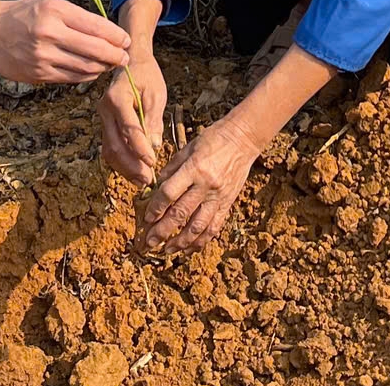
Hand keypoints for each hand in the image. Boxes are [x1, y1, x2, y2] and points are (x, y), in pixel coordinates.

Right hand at [0, 0, 130, 84]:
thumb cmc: (23, 14)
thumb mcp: (50, 4)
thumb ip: (77, 17)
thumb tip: (109, 34)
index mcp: (55, 11)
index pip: (96, 27)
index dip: (116, 37)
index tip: (126, 41)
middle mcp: (49, 34)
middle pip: (95, 51)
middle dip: (116, 56)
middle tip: (125, 58)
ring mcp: (42, 57)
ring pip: (85, 68)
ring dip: (102, 68)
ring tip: (109, 65)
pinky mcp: (38, 74)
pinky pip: (70, 78)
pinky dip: (85, 76)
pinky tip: (91, 71)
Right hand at [99, 52, 169, 184]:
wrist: (132, 63)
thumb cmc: (146, 76)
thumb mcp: (156, 93)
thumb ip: (154, 120)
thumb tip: (153, 146)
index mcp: (117, 98)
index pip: (128, 129)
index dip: (140, 149)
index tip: (153, 162)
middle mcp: (105, 110)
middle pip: (114, 144)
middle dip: (131, 165)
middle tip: (148, 179)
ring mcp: (103, 118)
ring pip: (109, 150)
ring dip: (125, 168)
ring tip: (142, 180)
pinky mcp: (106, 125)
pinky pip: (110, 147)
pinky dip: (121, 162)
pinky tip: (135, 171)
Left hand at [138, 118, 259, 254]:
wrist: (243, 139)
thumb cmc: (213, 139)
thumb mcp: (188, 147)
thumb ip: (172, 168)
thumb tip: (156, 187)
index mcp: (194, 168)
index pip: (169, 193)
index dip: (155, 208)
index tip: (146, 219)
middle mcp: (206, 186)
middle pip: (181, 213)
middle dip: (162, 231)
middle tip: (149, 243)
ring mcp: (218, 197)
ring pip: (198, 227)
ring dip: (181, 242)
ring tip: (167, 251)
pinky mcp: (228, 204)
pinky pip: (214, 227)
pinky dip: (201, 241)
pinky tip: (189, 249)